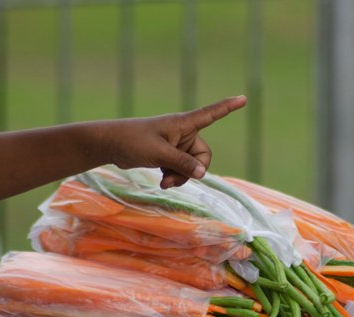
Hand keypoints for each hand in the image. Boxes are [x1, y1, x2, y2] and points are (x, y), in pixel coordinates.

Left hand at [102, 95, 246, 187]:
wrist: (110, 145)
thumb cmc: (133, 142)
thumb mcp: (160, 153)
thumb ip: (182, 164)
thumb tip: (202, 174)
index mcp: (183, 124)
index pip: (210, 114)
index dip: (227, 107)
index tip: (243, 99)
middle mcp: (183, 133)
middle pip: (203, 156)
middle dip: (192, 171)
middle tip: (173, 179)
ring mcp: (176, 145)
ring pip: (191, 166)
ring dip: (181, 177)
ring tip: (164, 182)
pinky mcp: (168, 155)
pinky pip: (181, 169)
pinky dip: (174, 177)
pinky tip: (161, 180)